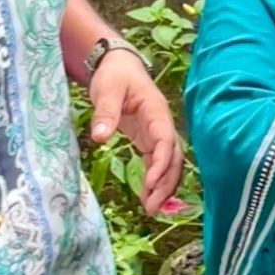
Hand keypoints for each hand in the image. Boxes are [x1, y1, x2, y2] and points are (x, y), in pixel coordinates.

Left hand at [90, 53, 182, 214]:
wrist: (118, 64)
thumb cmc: (115, 75)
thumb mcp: (107, 90)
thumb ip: (106, 113)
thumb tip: (100, 138)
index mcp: (156, 111)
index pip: (166, 141)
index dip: (161, 163)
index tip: (150, 183)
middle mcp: (162, 124)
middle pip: (174, 157)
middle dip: (167, 183)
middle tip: (152, 207)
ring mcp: (157, 132)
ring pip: (169, 163)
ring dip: (164, 186)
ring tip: (151, 209)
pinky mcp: (149, 139)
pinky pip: (158, 162)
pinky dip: (155, 180)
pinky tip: (147, 196)